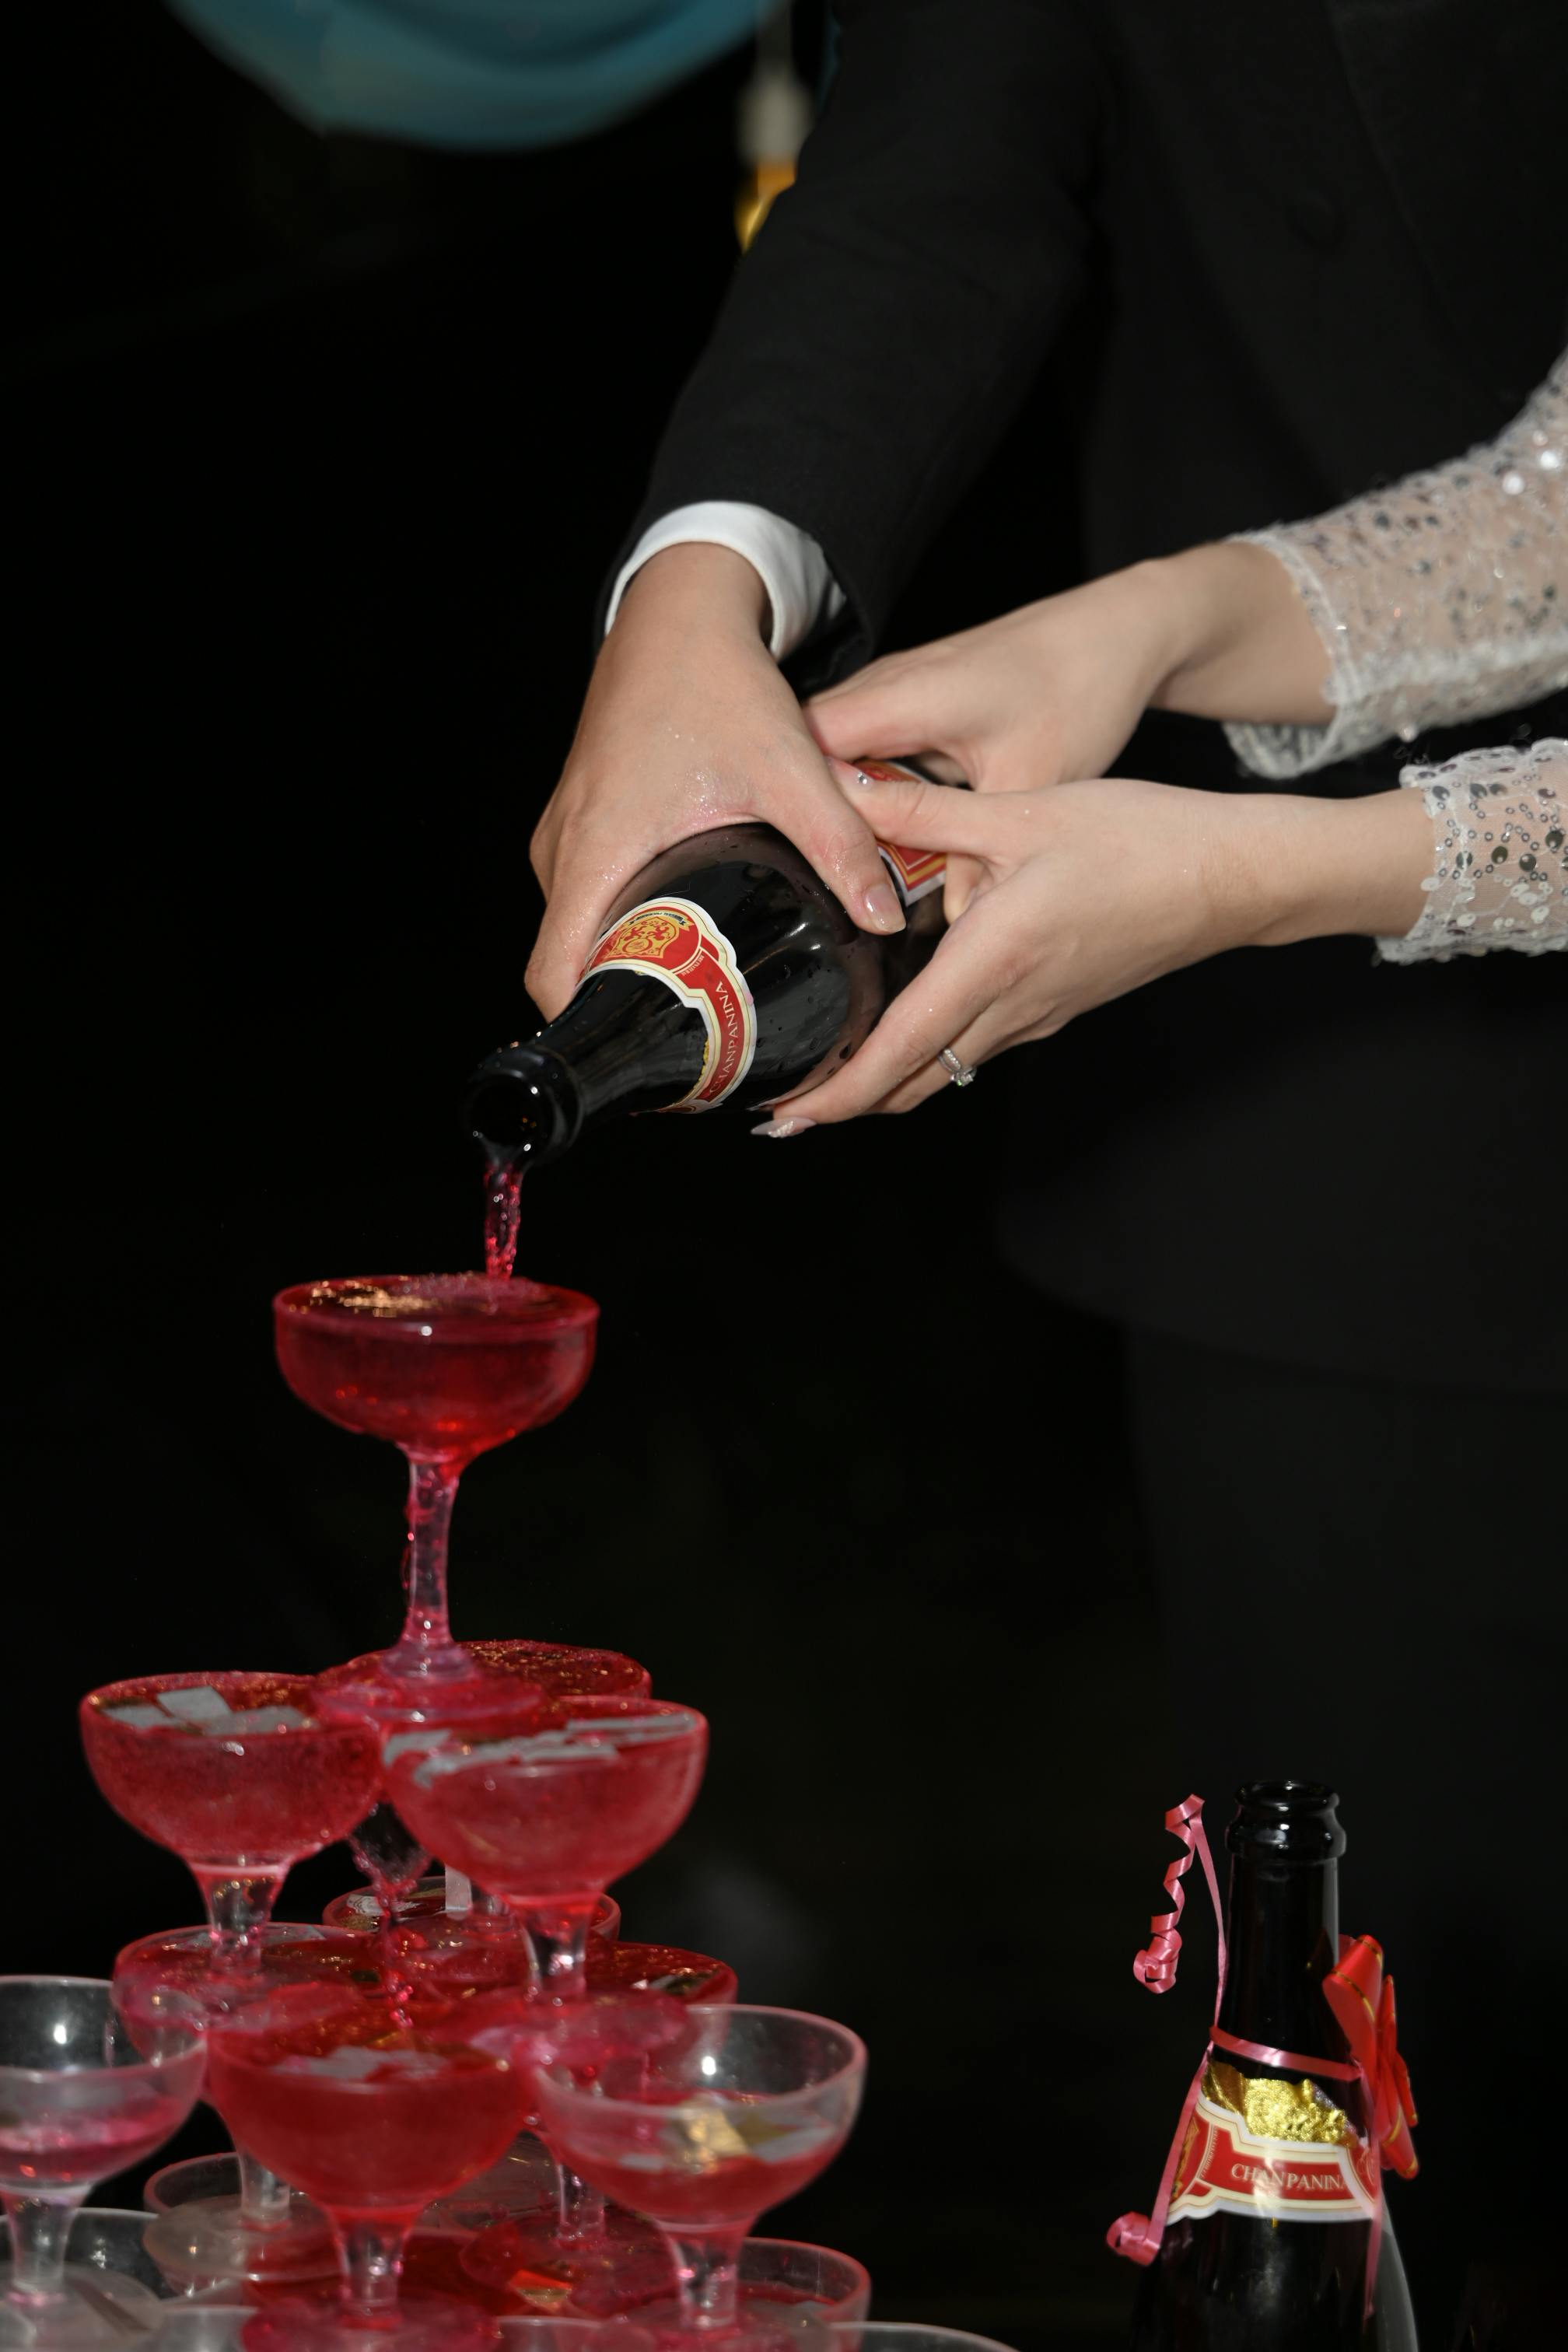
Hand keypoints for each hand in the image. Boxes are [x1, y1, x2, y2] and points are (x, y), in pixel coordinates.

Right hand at [526, 544, 904, 1017]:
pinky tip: (685, 940)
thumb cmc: (716, 681)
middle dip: (627, 1011)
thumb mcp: (787, 765)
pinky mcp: (580, 822)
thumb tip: (887, 921)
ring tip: (698, 1004)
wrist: (678, 612)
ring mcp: (565, 836)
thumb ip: (840, 843)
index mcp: (597, 848)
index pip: (557, 974)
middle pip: (570, 965)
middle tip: (697, 1047)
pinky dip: (624, 928)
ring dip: (627, 968)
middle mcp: (564, 850)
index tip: (653, 1061)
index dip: (596, 1030)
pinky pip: (587, 898)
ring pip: (579, 932)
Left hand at [765, 766, 1428, 1125]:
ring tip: (829, 1076)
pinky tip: (903, 1028)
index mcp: (995, 959)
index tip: (785, 1116)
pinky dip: (929, 1052)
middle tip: (781, 1112)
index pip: (897, 1051)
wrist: (1236, 874)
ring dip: (886, 1081)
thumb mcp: (1024, 809)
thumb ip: (923, 811)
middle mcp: (1014, 1004)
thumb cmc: (1143, 837)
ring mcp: (1040, 1013)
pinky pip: (979, 1043)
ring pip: (946, 1068)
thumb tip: (840, 790)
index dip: (837, 1093)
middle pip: (913, 1080)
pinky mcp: (1058, 1005)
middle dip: (845, 1104)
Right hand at [803, 545, 1332, 919]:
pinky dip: (860, 798)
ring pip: (831, 760)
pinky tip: (872, 847)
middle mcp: (880, 689)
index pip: (803, 754)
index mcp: (897, 699)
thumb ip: (980, 856)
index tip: (786, 876)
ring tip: (823, 881)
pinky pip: (861, 754)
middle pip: (805, 761)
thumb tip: (952, 932)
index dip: (790, 815)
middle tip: (797, 895)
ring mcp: (891, 694)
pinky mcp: (908, 704)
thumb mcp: (1030, 780)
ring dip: (828, 813)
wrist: (1115, 631)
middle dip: (798, 823)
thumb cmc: (1077, 685)